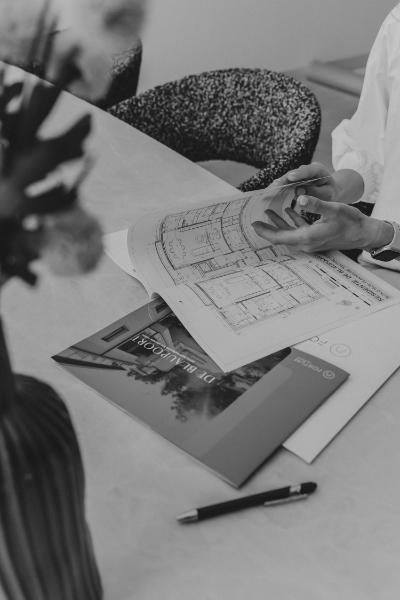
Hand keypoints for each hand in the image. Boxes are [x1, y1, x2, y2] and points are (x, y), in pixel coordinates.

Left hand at [251, 194, 393, 252]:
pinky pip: (299, 230)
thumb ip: (315, 204)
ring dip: (279, 223)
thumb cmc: (351, 221)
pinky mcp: (316, 238)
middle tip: (255, 220)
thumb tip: (300, 197)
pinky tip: (288, 211)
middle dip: (268, 228)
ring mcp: (311, 242)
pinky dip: (292, 222)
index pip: (280, 237)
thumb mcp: (333, 209)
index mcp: (307, 237)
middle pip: (281, 237)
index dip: (265, 232)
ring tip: (268, 212)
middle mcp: (306, 243)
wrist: (364, 233)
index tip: (253, 225)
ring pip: (289, 233)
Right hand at [269, 162, 339, 201]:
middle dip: (284, 180)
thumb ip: (315, 193)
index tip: (291, 177)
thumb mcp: (327, 194)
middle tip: (275, 185)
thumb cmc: (330, 192)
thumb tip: (299, 192)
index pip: (307, 170)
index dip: (298, 173)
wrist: (329, 192)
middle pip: (293, 174)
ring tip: (269, 191)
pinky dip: (278, 190)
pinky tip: (270, 194)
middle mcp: (305, 170)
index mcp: (317, 169)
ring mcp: (298, 176)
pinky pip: (285, 185)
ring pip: (287, 179)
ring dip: (278, 185)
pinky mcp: (292, 182)